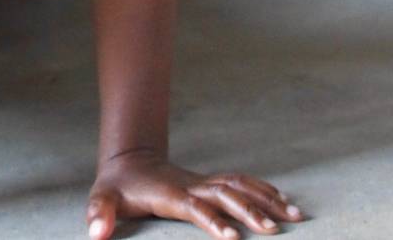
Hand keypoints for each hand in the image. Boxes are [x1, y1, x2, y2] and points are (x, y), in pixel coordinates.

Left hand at [87, 152, 303, 239]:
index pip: (196, 207)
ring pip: (240, 185)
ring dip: (267, 198)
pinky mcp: (209, 184)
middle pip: (227, 194)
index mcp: (170, 194)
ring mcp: (203, 182)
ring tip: (297, 215)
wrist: (128, 160)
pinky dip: (264, 190)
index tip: (235, 239)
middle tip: (276, 230)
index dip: (213, 221)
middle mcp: (191, 185)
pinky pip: (242, 183)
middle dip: (251, 211)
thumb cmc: (116, 187)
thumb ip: (99, 215)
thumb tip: (96, 234)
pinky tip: (283, 201)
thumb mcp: (101, 199)